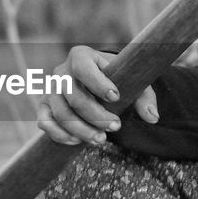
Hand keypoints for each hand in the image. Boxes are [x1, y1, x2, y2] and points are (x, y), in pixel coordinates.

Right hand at [36, 46, 158, 145]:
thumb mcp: (133, 83)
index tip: (116, 97)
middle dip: (95, 116)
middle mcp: (61, 71)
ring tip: (101, 139)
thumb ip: (145, 98)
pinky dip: (60, 134)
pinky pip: (45, 122)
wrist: (97, 82)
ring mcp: (50, 89)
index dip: (98, 84)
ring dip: (81, 130)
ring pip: (61, 113)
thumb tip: (152, 118)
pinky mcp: (45, 106)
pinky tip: (78, 142)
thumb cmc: (116, 80)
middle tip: (116, 127)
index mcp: (81, 56)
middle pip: (74, 97)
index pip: (84, 68)